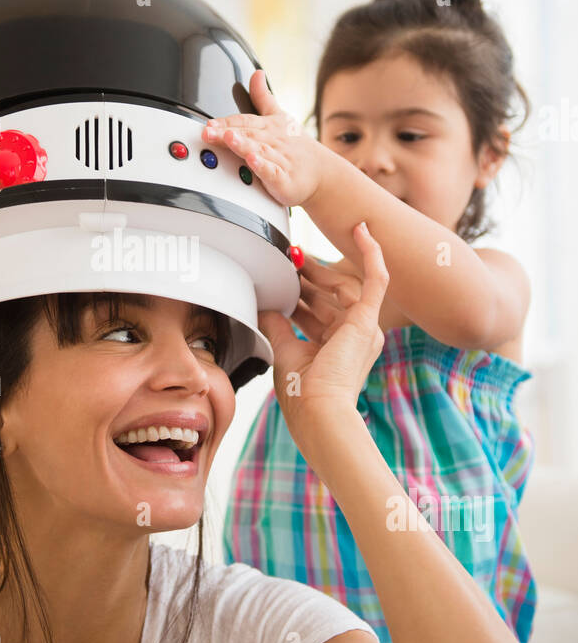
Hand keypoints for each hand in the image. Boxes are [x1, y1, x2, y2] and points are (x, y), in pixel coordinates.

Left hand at [201, 68, 326, 207]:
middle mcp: (273, 141)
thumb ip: (263, 98)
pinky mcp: (285, 180)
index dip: (226, 121)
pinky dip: (263, 167)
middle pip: (248, 135)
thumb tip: (256, 74)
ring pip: (260, 150)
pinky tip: (252, 161)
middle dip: (226, 133)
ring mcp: (280, 160)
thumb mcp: (279, 117)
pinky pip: (273, 172)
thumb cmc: (296, 146)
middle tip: (209, 131)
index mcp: (269, 127)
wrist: (322, 172)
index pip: (245, 121)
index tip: (209, 123)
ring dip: (243, 144)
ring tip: (228, 138)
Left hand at [258, 222, 387, 432]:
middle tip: (289, 258)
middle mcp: (357, 336)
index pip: (321, 310)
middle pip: (333, 296)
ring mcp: (366, 329)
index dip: (302, 291)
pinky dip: (371, 255)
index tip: (285, 275)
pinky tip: (363, 231)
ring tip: (298, 255)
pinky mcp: (368, 322)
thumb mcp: (285, 350)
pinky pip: (376, 280)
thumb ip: (277, 324)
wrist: (318, 412)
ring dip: (321, 269)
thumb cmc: (303, 393)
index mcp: (339, 347)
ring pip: (345, 286)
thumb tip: (265, 304)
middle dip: (309, 276)